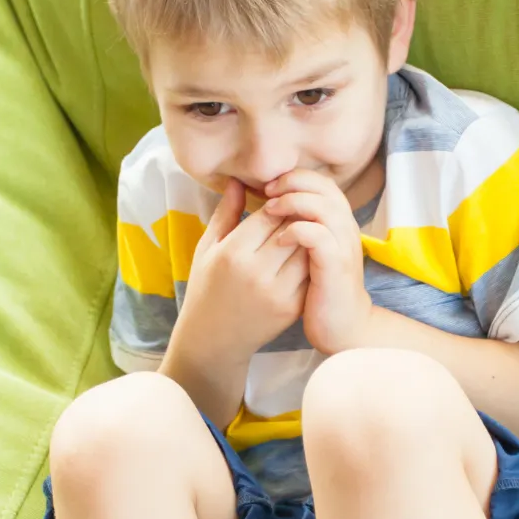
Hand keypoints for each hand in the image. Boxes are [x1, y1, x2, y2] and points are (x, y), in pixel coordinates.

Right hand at [176, 177, 308, 363]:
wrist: (214, 339)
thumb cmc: (206, 288)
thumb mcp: (207, 248)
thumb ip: (226, 213)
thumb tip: (238, 179)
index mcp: (233, 253)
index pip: (270, 214)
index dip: (280, 203)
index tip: (280, 200)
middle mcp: (258, 272)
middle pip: (293, 229)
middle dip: (298, 216)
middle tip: (298, 210)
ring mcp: (278, 291)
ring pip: (308, 249)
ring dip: (309, 236)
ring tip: (305, 228)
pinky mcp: (293, 307)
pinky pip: (311, 272)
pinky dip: (312, 259)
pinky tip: (307, 253)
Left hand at [262, 170, 374, 355]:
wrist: (340, 326)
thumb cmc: (317, 291)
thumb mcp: (305, 255)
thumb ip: (295, 226)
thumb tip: (267, 202)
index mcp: (336, 222)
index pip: (321, 182)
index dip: (294, 177)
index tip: (267, 186)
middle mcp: (344, 229)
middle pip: (325, 187)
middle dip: (293, 182)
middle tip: (266, 192)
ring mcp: (342, 246)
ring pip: (324, 206)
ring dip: (293, 202)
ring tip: (268, 211)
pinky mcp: (335, 266)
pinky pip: (319, 236)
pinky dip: (298, 231)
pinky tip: (277, 241)